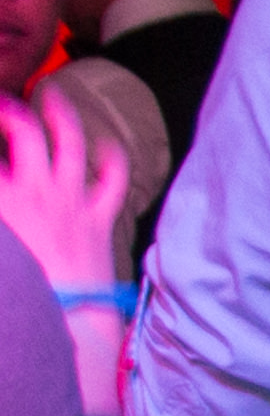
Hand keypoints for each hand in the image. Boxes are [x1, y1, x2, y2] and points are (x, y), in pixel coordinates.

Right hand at [0, 91, 127, 296]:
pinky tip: (109, 144)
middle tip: (0, 104)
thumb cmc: (17, 292)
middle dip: (7, 109)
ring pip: (70, 143)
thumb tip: (6, 214)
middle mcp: (35, 190)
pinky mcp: (99, 220)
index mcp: (1, 199)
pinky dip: (113, 159)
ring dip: (61, 115)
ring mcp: (71, 201)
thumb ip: (1, 226)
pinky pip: (113, 181)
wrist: (65, 321)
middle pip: (22, 131)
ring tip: (53, 94)